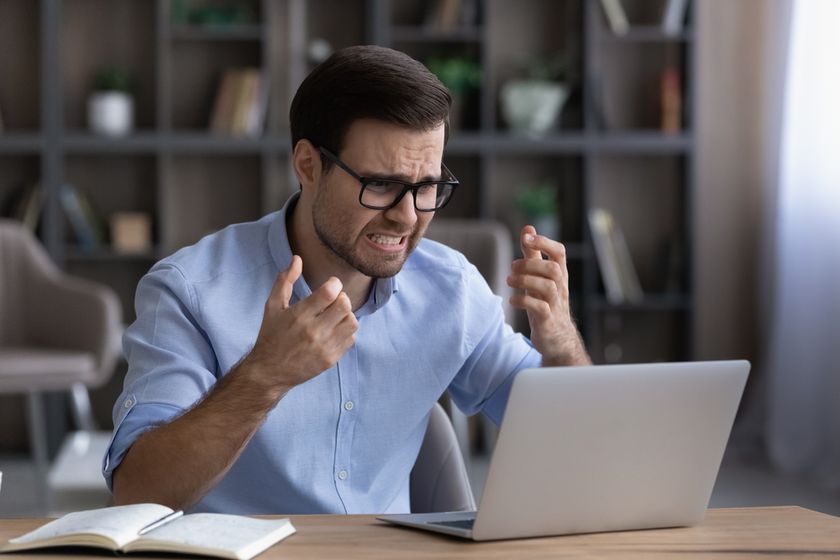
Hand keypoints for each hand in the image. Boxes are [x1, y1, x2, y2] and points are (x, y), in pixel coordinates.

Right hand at [244, 255, 357, 392]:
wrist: (269, 371)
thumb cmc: (271, 335)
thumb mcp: (272, 306)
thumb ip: (285, 281)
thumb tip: (297, 259)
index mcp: (299, 315)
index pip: (330, 292)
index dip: (334, 284)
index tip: (330, 286)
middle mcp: (314, 331)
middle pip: (344, 305)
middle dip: (341, 298)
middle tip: (332, 301)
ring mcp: (324, 347)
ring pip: (352, 322)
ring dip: (346, 315)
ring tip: (334, 316)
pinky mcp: (331, 359)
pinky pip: (351, 338)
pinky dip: (346, 331)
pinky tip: (333, 331)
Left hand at [507, 226, 590, 365]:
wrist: (557, 338)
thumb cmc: (546, 302)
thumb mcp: (539, 276)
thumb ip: (533, 254)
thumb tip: (528, 228)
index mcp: (559, 274)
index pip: (560, 252)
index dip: (544, 242)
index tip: (526, 237)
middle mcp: (560, 287)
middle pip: (553, 268)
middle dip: (530, 264)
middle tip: (512, 266)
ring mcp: (555, 304)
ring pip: (547, 287)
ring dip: (525, 280)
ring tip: (509, 280)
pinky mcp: (547, 320)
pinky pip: (539, 308)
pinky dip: (523, 301)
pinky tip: (512, 299)